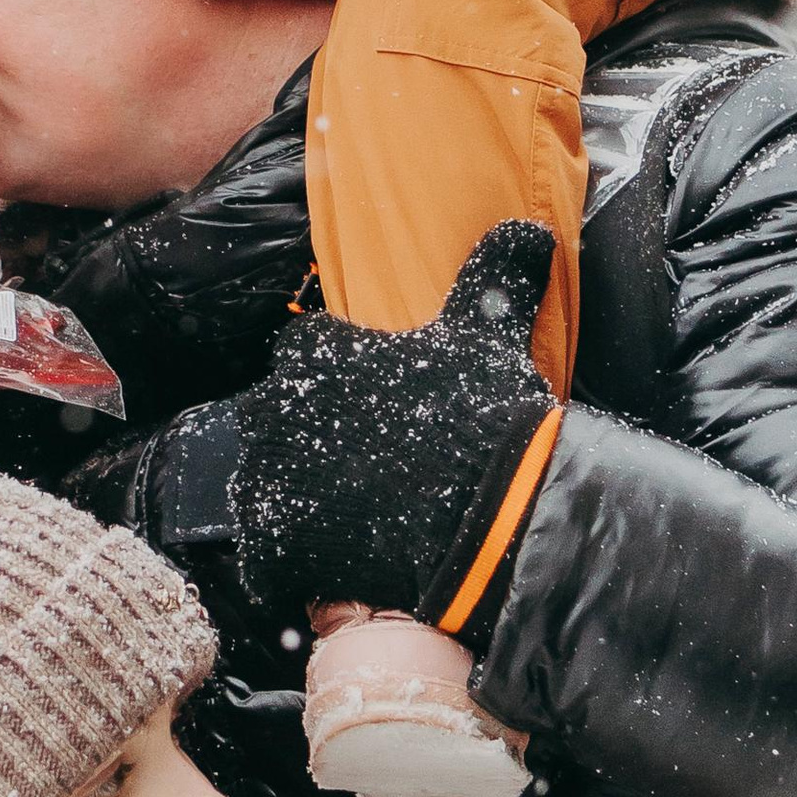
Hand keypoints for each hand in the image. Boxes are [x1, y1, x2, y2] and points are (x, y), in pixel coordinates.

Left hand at [229, 218, 560, 632]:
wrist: (485, 513)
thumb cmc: (482, 414)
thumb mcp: (491, 329)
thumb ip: (498, 273)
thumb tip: (529, 231)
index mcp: (308, 351)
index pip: (306, 353)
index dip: (341, 376)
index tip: (373, 399)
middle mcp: (270, 411)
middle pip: (279, 420)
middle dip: (311, 438)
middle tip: (367, 462)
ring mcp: (266, 484)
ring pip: (271, 487)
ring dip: (301, 499)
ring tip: (356, 514)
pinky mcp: (273, 550)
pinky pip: (269, 560)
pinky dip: (294, 565)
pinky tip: (336, 564)